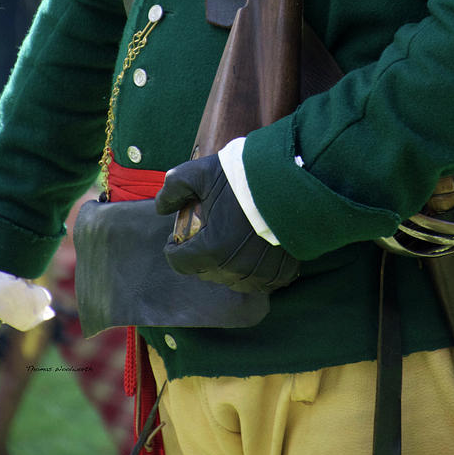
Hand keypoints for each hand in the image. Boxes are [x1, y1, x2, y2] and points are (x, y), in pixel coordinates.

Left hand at [155, 154, 299, 293]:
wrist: (292, 177)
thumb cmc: (243, 176)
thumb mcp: (199, 173)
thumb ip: (173, 189)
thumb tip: (161, 208)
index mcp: (211, 249)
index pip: (179, 262)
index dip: (175, 248)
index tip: (179, 236)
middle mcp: (234, 269)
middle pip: (205, 271)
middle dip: (200, 254)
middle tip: (208, 230)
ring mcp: (260, 273)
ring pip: (232, 279)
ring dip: (226, 264)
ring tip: (231, 239)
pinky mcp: (281, 272)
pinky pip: (259, 281)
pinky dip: (253, 269)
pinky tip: (255, 249)